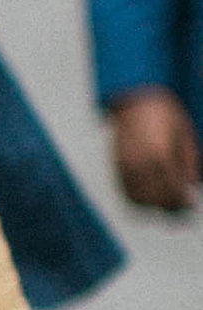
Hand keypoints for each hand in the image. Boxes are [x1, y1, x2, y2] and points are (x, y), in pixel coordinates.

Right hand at [109, 86, 199, 213]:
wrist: (136, 98)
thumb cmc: (166, 114)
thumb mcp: (186, 136)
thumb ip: (189, 164)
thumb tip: (192, 188)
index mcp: (160, 156)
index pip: (172, 191)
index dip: (183, 203)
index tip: (191, 206)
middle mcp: (140, 164)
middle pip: (155, 199)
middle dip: (170, 208)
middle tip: (181, 211)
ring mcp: (126, 166)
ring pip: (139, 200)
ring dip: (153, 206)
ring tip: (166, 203)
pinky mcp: (117, 166)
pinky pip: (126, 192)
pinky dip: (138, 200)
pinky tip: (150, 197)